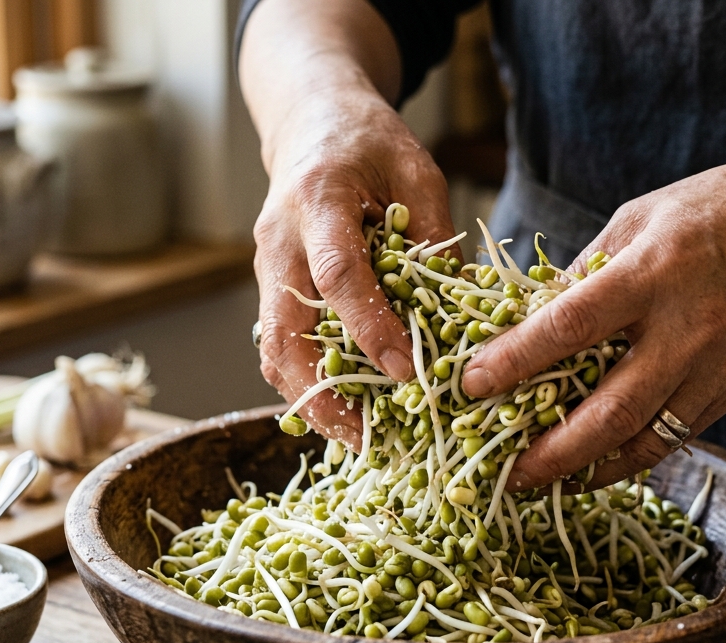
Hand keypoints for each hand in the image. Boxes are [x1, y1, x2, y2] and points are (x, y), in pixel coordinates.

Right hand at [253, 90, 455, 444]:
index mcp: (317, 202)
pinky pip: (278, 345)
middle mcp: (279, 241)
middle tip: (367, 437)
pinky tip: (346, 410)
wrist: (311, 122)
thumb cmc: (368, 142)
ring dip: (309, 399)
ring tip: (359, 438)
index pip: (338, 277)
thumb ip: (432, 234)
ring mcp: (266, 268)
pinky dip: (306, 383)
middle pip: (282, 332)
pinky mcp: (271, 288)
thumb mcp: (416, 169)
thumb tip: (458, 307)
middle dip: (321, 391)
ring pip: (272, 349)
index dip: (369, 329)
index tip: (405, 371)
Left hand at [462, 157, 725, 488]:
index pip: (572, 324)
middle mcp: (687, 328)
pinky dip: (627, 459)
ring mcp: (715, 368)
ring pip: (645, 441)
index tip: (470, 384)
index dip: (517, 359)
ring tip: (540, 483)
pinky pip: (672, 438)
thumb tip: (524, 317)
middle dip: (552, 451)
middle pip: (611, 410)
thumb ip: (585, 273)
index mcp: (654, 271)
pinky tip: (590, 467)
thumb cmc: (715, 212)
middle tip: (505, 472)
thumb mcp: (639, 218)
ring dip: (587, 470)